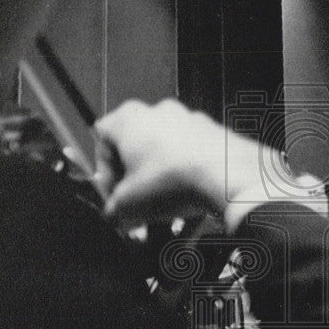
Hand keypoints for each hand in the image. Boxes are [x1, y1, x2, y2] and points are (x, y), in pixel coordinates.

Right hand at [93, 98, 277, 223]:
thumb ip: (113, 209)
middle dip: (135, 182)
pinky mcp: (213, 135)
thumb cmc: (174, 179)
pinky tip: (188, 207)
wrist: (227, 177)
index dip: (104, 174)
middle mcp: (158, 113)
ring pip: (166, 157)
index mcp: (129, 118)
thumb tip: (116, 215)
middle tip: (137, 206)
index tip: (113, 197)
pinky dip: (188, 181)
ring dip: (162, 184)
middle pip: (136, 150)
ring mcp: (189, 121)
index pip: (101, 141)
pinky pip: (192, 160)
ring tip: (165, 213)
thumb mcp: (126, 205)